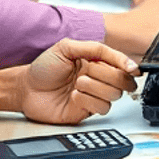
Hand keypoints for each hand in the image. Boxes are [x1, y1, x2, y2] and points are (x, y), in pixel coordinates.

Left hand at [16, 38, 138, 123]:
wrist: (26, 89)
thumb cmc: (43, 68)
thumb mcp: (67, 47)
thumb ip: (95, 48)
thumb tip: (121, 57)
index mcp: (95, 61)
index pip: (121, 63)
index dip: (128, 65)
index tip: (131, 68)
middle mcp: (98, 79)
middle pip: (122, 80)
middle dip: (106, 74)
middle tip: (88, 71)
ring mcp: (93, 95)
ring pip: (114, 94)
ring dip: (94, 87)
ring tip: (77, 84)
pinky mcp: (87, 111)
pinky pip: (102, 108)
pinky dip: (88, 100)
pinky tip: (75, 96)